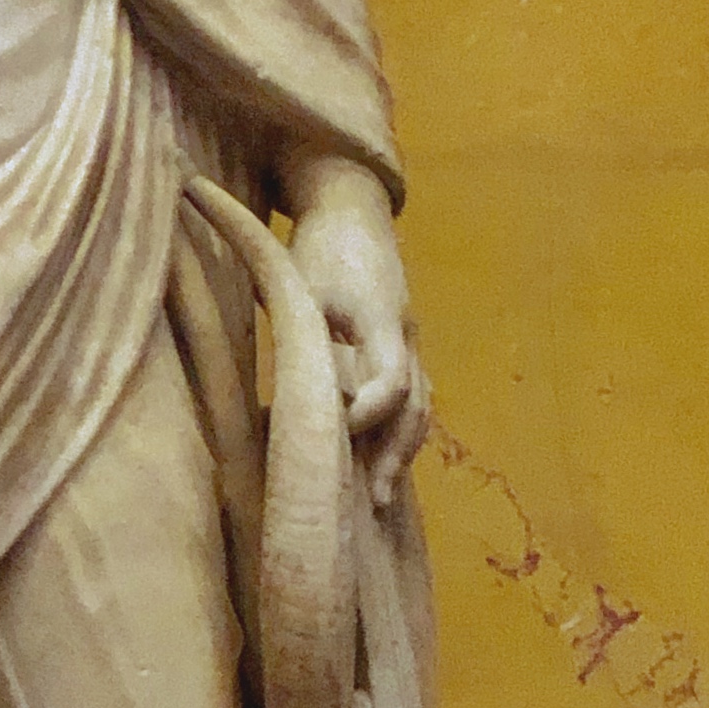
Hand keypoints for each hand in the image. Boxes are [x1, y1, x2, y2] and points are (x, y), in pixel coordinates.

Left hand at [283, 155, 430, 496]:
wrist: (351, 208)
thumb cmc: (319, 245)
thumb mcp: (301, 284)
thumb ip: (301, 335)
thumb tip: (288, 395)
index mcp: (384, 319)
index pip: (394, 380)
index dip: (370, 413)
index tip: (337, 430)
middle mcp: (405, 334)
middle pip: (417, 405)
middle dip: (394, 453)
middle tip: (372, 499)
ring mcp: (409, 339)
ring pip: (420, 405)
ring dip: (401, 449)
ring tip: (379, 494)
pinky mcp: (400, 343)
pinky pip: (413, 395)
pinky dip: (399, 430)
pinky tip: (379, 461)